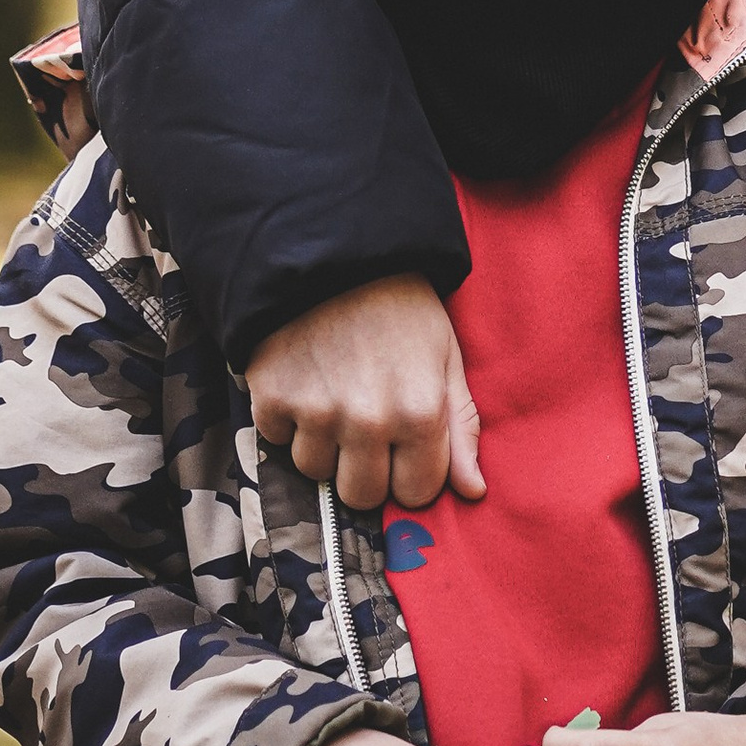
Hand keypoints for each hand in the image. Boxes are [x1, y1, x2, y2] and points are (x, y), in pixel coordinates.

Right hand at [246, 278, 484, 512]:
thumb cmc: (398, 303)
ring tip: (332, 393)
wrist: (330, 249)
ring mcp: (316, 411)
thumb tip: (473, 491)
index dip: (411, 471)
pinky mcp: (272, 397)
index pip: (416, 493)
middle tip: (364, 424)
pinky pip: (277, 440)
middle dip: (365, 469)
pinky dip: (286, 418)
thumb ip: (461, 426)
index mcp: (420, 412)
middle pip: (361, 496)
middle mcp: (368, 420)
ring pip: (315, 471)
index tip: (403, 444)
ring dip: (323, 443)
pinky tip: (302, 378)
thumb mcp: (445, 354)